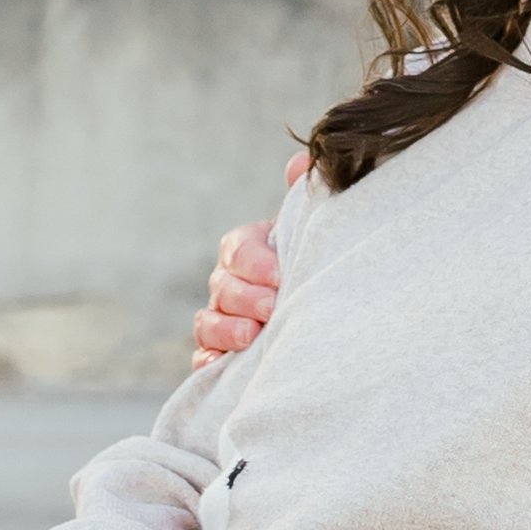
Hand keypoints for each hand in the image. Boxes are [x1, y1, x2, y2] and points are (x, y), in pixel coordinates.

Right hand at [191, 155, 304, 364]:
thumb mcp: (316, 232)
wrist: (327, 308)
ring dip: (225, 330)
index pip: (237, 249)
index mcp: (249, 250)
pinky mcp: (221, 354)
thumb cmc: (317, 263)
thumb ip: (308, 197)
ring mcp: (222, 319)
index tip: (279, 276)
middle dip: (244, 297)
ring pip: (207, 322)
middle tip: (272, 308)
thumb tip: (300, 163)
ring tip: (251, 337)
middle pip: (221, 287)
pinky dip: (208, 362)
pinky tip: (221, 366)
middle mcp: (230, 283)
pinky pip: (203, 359)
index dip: (253, 262)